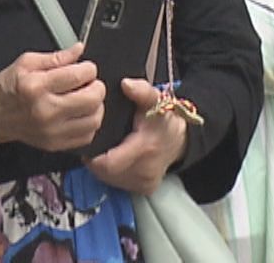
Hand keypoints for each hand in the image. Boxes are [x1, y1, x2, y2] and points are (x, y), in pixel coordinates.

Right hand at [0, 44, 104, 150]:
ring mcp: (52, 131)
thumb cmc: (8, 89)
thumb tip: (79, 50)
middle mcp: (46, 111)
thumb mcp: (26, 62)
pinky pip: (87, 136)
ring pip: (94, 120)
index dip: (89, 69)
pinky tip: (80, 114)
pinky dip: (89, 124)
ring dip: (96, 106)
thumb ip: (57, 57)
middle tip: (89, 83)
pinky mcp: (55, 144)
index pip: (79, 76)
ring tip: (85, 99)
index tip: (86, 68)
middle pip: (92, 99)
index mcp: (38, 87)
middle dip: (96, 86)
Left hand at [83, 79, 190, 194]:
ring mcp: (145, 183)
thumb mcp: (155, 99)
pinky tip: (116, 158)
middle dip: (97, 159)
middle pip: (105, 172)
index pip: (108, 163)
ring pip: (109, 179)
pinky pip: (118, 183)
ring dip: (104, 166)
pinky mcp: (145, 189)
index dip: (94, 154)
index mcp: (145, 150)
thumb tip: (126, 84)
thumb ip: (141, 90)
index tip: (92, 140)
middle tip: (98, 142)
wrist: (181, 139)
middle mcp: (145, 172)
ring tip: (106, 148)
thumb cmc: (164, 118)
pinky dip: (113, 172)